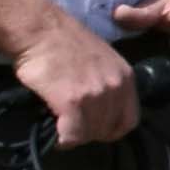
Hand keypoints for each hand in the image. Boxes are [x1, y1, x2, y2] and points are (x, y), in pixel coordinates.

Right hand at [4, 7, 147, 154]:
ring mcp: (95, 95)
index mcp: (125, 77)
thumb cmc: (64, 42)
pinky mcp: (73, 101)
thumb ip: (107, 83)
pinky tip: (55, 135)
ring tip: (61, 130)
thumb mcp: (102, 60)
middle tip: (73, 129)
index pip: (129, 120)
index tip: (94, 128)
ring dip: (75, 136)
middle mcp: (115, 86)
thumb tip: (100, 109)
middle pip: (109, 129)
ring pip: (90, 134)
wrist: (41, 30)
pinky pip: (72, 134)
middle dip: (90, 133)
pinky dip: (63, 139)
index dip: (111, 129)